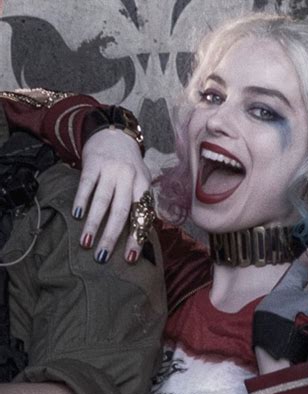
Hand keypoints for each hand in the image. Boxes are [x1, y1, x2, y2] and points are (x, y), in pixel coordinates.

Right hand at [72, 129, 152, 262]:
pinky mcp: (94, 163)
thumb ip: (140, 205)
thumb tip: (139, 239)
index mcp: (143, 186)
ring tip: (86, 243)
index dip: (136, 238)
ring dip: (94, 223)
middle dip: (112, 235)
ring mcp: (111, 169)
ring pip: (103, 200)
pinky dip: (82, 200)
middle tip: (102, 256)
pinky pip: (87, 185)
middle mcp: (129, 177)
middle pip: (121, 211)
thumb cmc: (128, 167)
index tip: (130, 260)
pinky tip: (77, 216)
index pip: (141, 216)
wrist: (114, 134)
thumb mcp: (140, 182)